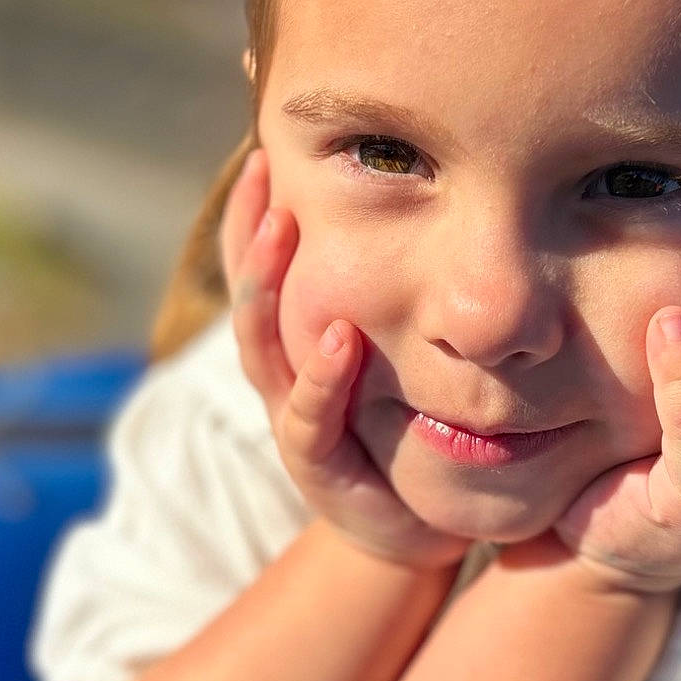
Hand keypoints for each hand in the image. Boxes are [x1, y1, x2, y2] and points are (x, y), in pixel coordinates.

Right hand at [220, 149, 470, 572]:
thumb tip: (428, 203)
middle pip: (251, 292)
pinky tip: (339, 338)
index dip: (254, 213)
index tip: (265, 151)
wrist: (415, 529)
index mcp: (294, 342)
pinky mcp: (316, 468)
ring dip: (267, 285)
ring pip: (263, 345)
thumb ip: (398, 294)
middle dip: (252, 230)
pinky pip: (307, 417)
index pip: (262, 268)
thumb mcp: (397, 355)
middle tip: (264, 170)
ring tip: (281, 227)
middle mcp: (281, 374)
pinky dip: (320, 377)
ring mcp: (293, 419)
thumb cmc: (409, 430)